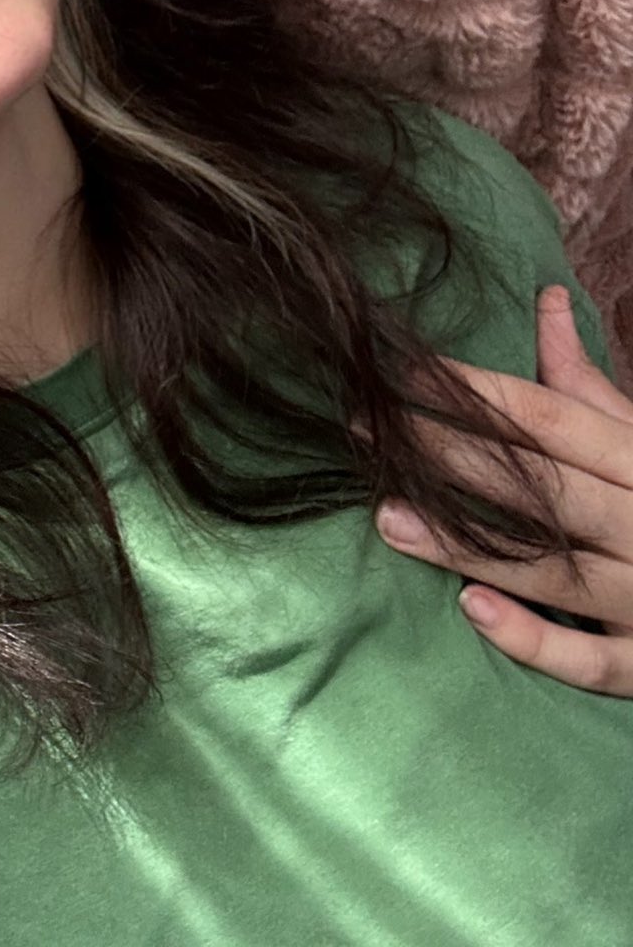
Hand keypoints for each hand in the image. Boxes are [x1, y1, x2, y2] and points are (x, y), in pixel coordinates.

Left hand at [371, 283, 632, 694]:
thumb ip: (591, 385)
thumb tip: (546, 301)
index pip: (551, 417)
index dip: (474, 391)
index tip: (400, 370)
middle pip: (543, 486)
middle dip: (450, 455)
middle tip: (365, 431)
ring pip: (557, 570)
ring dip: (468, 547)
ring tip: (389, 519)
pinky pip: (596, 661)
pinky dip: (538, 640)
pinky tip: (474, 609)